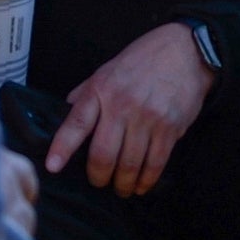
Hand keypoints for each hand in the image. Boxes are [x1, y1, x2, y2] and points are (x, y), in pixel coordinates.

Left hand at [47, 23, 213, 195]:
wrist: (186, 52)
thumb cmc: (145, 59)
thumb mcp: (108, 68)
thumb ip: (88, 91)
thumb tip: (67, 110)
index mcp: (102, 90)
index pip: (76, 124)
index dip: (62, 148)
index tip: (53, 166)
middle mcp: (122, 105)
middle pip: (103, 155)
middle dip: (98, 177)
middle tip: (98, 182)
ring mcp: (147, 118)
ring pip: (129, 164)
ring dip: (122, 183)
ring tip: (120, 188)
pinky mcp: (170, 128)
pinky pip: (155, 163)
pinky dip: (146, 180)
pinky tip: (141, 185)